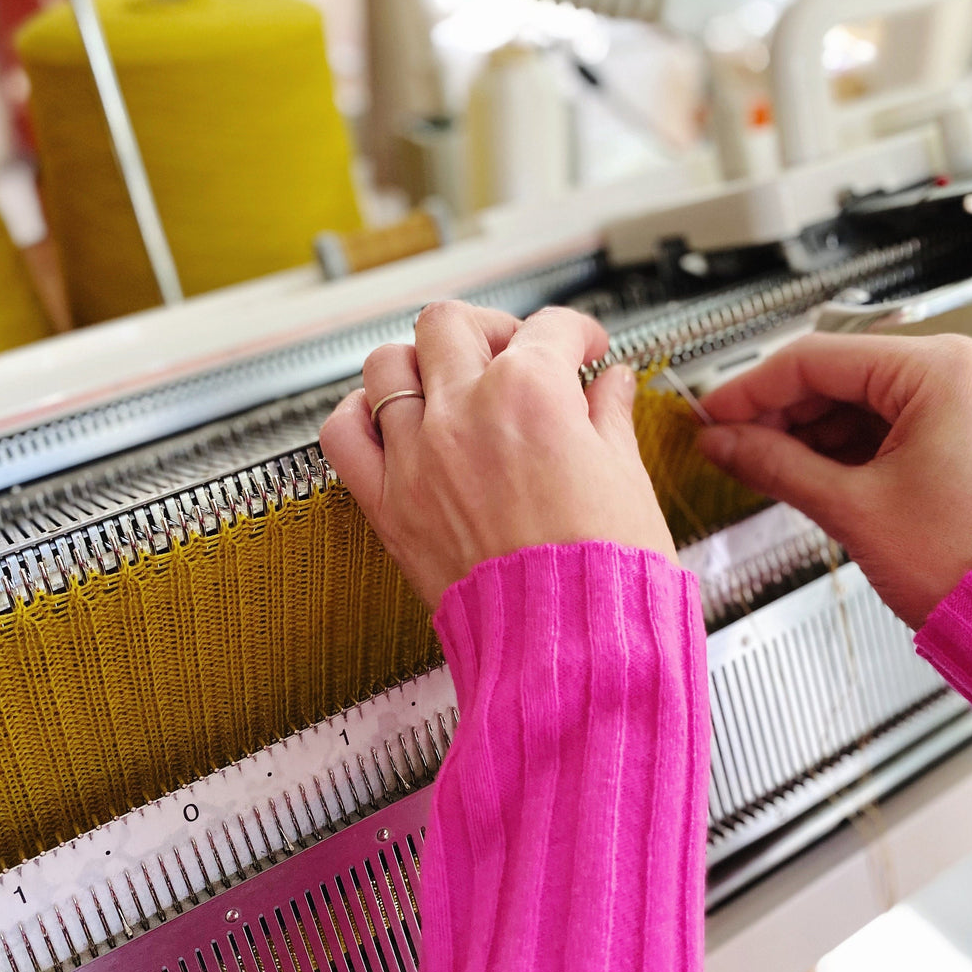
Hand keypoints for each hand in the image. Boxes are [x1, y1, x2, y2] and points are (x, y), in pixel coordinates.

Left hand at [320, 301, 676, 607]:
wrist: (568, 647)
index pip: (551, 329)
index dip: (578, 335)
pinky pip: (343, 434)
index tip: (584, 353)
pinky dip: (358, 417)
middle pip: (453, 324)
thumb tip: (611, 387)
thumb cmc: (603, 574)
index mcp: (531, 394)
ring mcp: (418, 455)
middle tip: (515, 355)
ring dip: (420, 364)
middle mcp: (464, 412)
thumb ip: (610, 417)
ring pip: (388, 365)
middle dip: (491, 330)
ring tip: (450, 384)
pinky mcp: (390, 503)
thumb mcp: (628, 478)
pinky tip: (389, 421)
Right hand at [697, 333, 971, 628]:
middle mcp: (962, 375)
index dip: (752, 389)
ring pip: (861, 403)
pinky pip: (889, 427)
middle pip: (839, 375)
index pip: (817, 358)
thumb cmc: (970, 562)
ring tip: (764, 466)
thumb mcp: (850, 506)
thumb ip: (773, 463)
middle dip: (780, 414)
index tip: (714, 414)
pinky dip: (844, 449)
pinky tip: (807, 474)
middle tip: (731, 443)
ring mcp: (968, 408)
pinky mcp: (967, 441)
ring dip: (809, 433)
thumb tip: (724, 442)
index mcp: (941, 370)